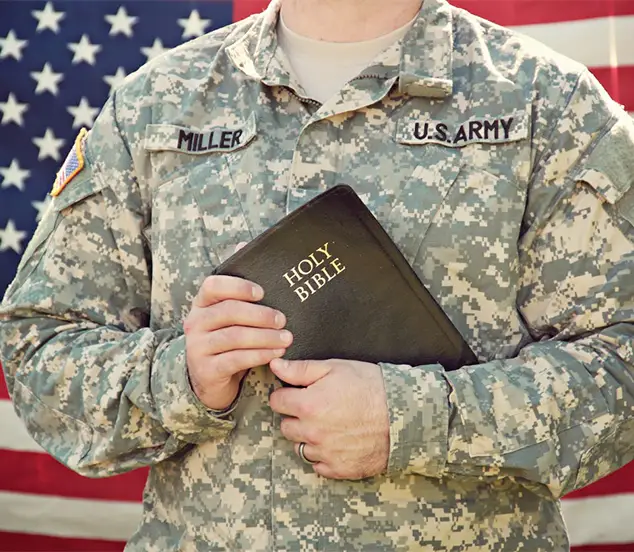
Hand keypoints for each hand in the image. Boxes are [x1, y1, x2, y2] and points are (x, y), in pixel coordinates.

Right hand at [184, 275, 292, 409]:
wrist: (209, 380)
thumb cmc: (226, 344)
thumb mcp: (228, 322)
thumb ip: (244, 307)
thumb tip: (278, 298)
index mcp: (201, 305)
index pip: (213, 286)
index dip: (238, 286)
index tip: (261, 293)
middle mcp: (195, 323)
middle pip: (229, 311)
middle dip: (260, 315)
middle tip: (282, 321)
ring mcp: (197, 347)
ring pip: (235, 336)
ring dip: (265, 337)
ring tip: (285, 339)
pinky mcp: (206, 370)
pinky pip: (236, 359)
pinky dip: (260, 355)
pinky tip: (276, 353)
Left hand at [269, 358, 389, 479]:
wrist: (404, 414)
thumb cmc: (371, 387)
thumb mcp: (335, 368)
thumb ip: (300, 369)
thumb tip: (275, 365)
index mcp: (308, 405)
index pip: (277, 402)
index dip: (287, 394)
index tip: (299, 393)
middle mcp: (312, 432)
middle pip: (286, 426)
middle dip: (297, 416)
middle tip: (318, 407)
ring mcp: (325, 453)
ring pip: (300, 447)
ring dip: (308, 437)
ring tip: (330, 424)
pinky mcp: (338, 469)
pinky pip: (317, 465)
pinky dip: (323, 455)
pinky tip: (338, 441)